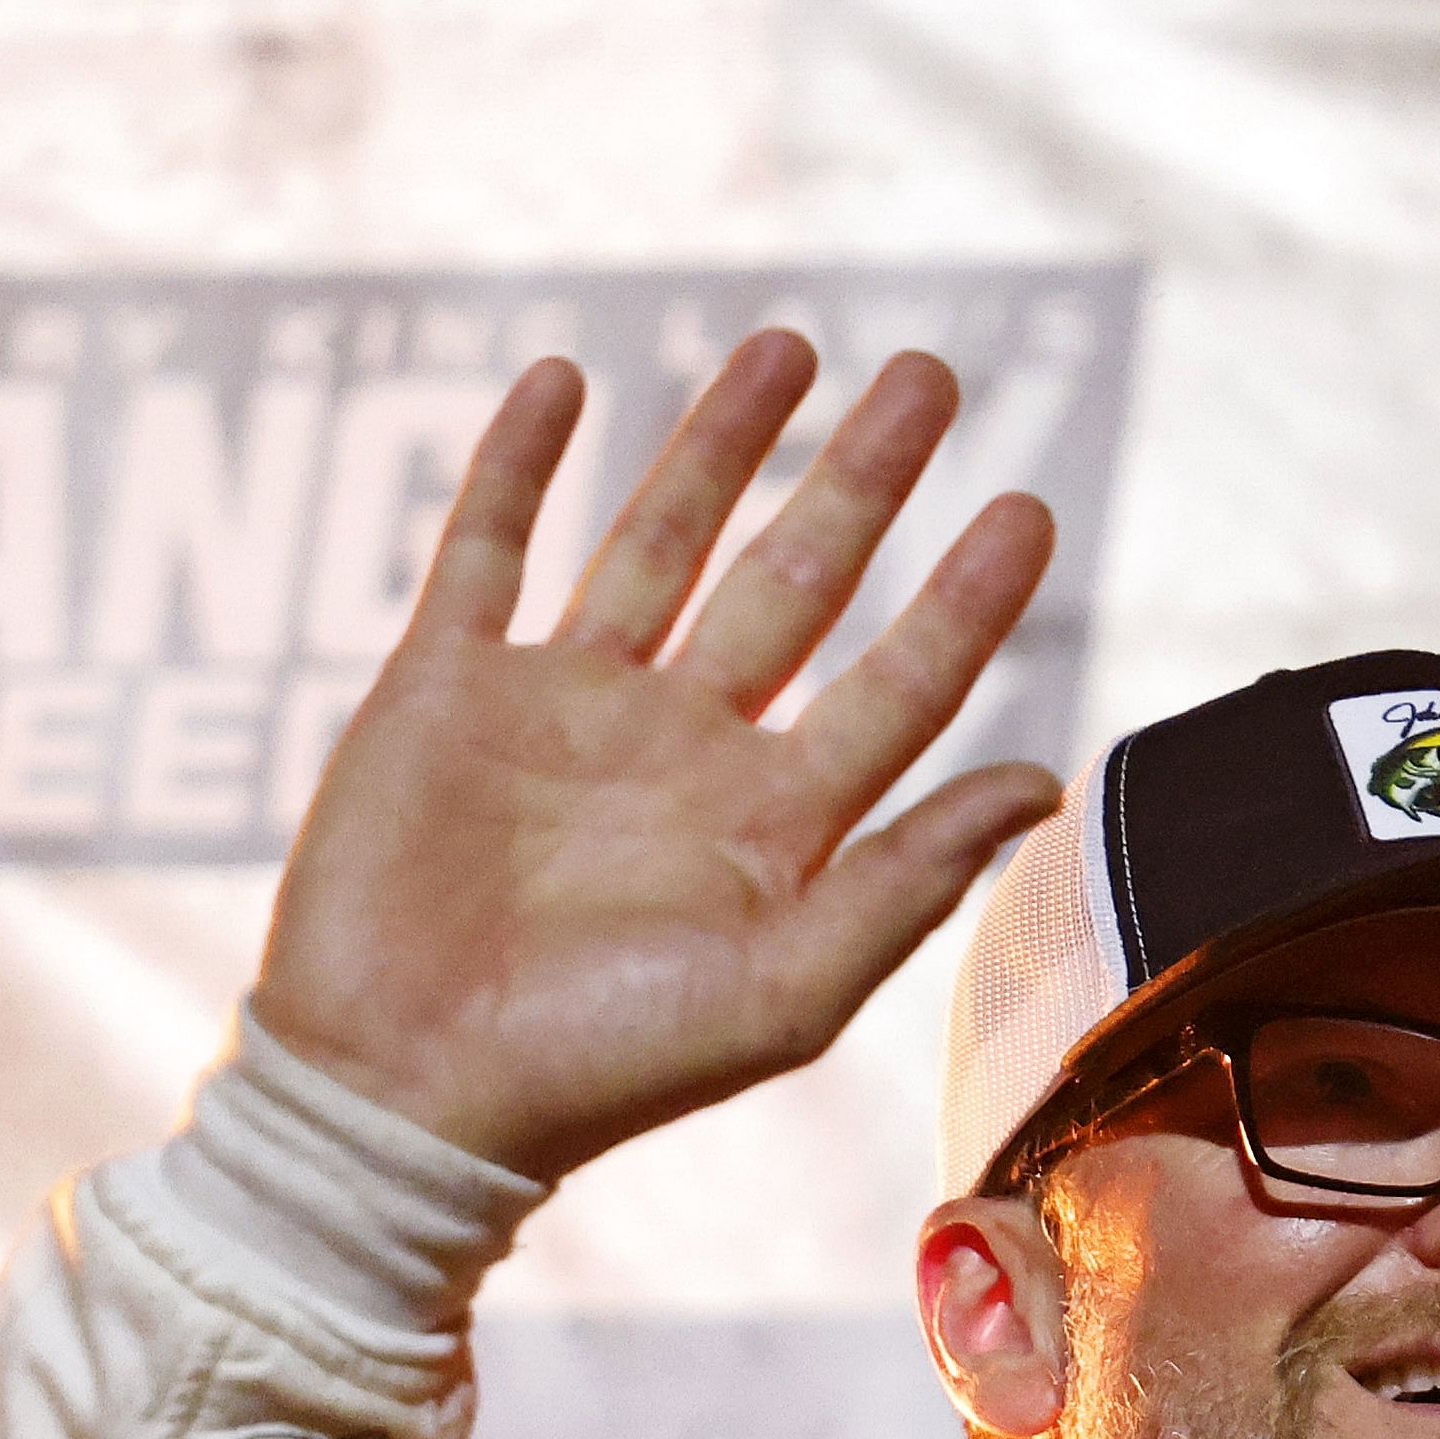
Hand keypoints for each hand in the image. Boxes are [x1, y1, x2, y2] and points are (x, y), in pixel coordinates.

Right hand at [245, 333, 1062, 1183]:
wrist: (399, 1092)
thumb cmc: (593, 1071)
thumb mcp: (782, 993)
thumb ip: (907, 881)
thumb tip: (1040, 779)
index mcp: (764, 826)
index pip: (895, 684)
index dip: (966, 600)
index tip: (1027, 505)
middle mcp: (674, 752)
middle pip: (793, 582)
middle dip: (861, 479)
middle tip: (929, 377)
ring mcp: (557, 710)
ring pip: (656, 542)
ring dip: (718, 443)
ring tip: (788, 346)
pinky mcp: (443, 690)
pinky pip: (485, 550)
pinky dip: (517, 465)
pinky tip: (563, 381)